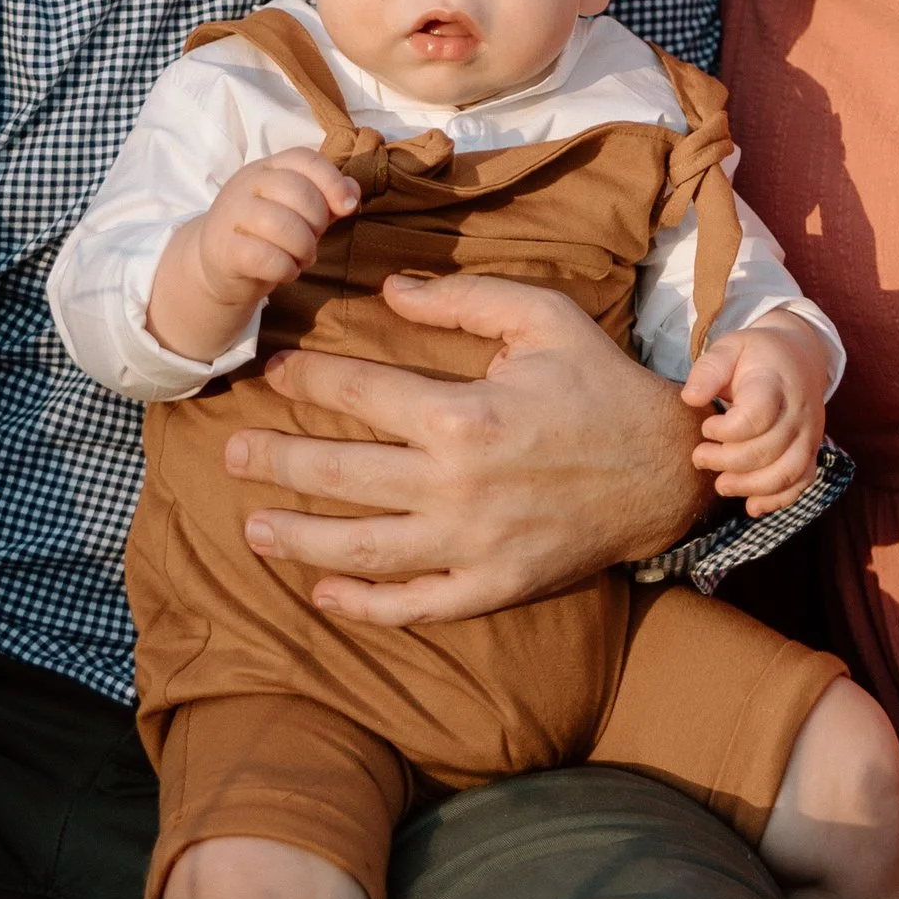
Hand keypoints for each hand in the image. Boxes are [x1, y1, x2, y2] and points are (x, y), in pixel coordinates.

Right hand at [145, 152, 358, 365]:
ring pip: (281, 224)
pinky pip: (265, 256)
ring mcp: (230, 213)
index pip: (304, 159)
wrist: (218, 265)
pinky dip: (286, 268)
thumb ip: (326, 199)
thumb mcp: (297, 212)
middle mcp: (246, 183)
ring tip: (303, 258)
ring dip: (303, 248)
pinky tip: (286, 271)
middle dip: (317, 221)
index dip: (332, 181)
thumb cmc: (267, 234)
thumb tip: (353, 191)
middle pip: (297, 190)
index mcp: (268, 167)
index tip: (348, 208)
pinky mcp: (223, 248)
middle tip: (314, 240)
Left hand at [220, 270, 704, 623]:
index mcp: (464, 414)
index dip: (310, 380)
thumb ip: (462, 299)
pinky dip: (365, 605)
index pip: (361, 394)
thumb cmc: (599, 382)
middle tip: (231, 455)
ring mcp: (473, 546)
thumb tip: (388, 292)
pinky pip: (415, 606)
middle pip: (342, 476)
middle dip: (277, 463)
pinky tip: (324, 592)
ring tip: (253, 526)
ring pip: (363, 550)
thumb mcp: (542, 317)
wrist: (666, 469)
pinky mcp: (493, 587)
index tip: (277, 372)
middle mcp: (458, 486)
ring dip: (299, 539)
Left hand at [682, 317, 830, 514]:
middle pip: (767, 450)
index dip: (726, 431)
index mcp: (775, 383)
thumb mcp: (729, 347)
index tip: (706, 426)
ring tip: (721, 484)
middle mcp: (798, 411)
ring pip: (786, 473)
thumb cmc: (756, 355)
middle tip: (700, 457)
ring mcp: (809, 434)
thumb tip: (689, 398)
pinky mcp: (812, 451)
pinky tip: (751, 505)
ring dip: (750, 486)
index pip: (756, 417)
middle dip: (727, 461)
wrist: (798, 356)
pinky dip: (777, 500)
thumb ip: (708, 369)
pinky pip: (801, 483)